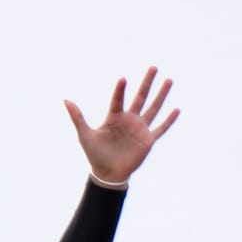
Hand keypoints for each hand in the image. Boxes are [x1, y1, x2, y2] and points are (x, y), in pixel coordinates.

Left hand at [65, 66, 179, 185]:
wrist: (107, 174)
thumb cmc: (95, 154)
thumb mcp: (85, 135)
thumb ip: (77, 117)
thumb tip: (65, 100)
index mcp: (114, 117)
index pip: (118, 100)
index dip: (120, 91)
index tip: (122, 79)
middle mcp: (129, 120)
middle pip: (140, 97)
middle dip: (147, 83)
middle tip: (153, 67)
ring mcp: (140, 129)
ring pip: (153, 108)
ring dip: (161, 95)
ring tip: (169, 80)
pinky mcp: (148, 140)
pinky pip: (161, 128)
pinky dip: (169, 120)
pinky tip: (177, 109)